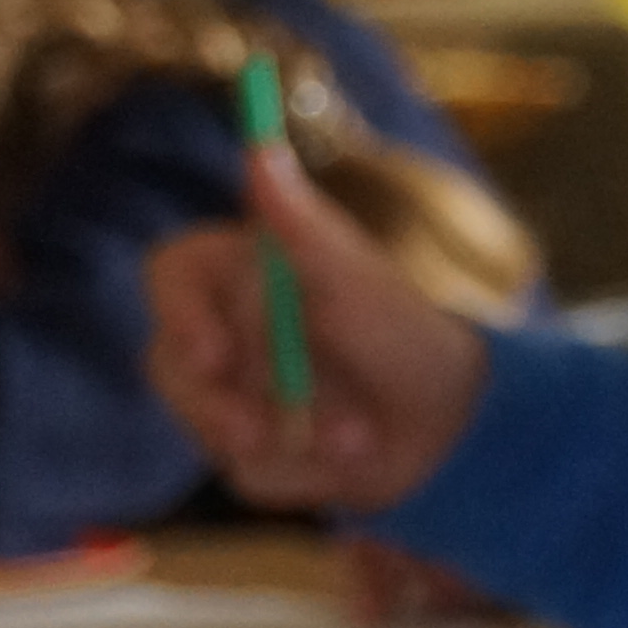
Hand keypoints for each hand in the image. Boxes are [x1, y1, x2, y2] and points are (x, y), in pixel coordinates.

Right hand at [143, 150, 490, 512]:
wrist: (455, 425)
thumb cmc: (407, 334)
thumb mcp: (361, 281)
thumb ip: (305, 227)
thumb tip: (261, 152)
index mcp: (239, 276)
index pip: (171, 276)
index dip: (177, 313)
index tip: (213, 353)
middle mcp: (224, 334)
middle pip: (171, 365)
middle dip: (223, 406)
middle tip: (264, 433)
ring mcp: (232, 397)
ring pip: (208, 429)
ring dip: (290, 442)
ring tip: (360, 439)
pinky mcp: (255, 454)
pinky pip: (252, 475)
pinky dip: (306, 474)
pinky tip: (351, 461)